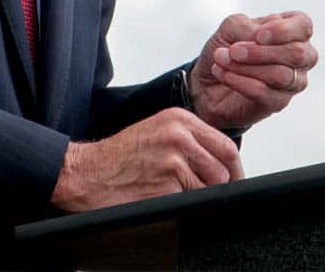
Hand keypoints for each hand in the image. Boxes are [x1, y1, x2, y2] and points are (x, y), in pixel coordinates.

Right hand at [50, 108, 243, 212]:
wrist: (88, 172)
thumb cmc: (121, 157)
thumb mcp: (158, 133)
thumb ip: (190, 141)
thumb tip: (223, 165)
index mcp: (179, 119)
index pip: (226, 146)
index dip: (235, 170)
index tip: (235, 183)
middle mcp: (179, 135)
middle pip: (224, 169)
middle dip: (220, 186)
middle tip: (204, 194)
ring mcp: (174, 159)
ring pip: (211, 188)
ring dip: (199, 197)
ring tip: (173, 193)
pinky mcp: (168, 184)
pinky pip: (192, 202)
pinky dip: (181, 205)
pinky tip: (161, 198)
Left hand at [189, 11, 317, 131]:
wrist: (207, 80)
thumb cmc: (226, 47)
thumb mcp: (231, 27)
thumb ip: (247, 27)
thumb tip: (259, 38)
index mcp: (291, 31)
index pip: (303, 25)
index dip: (283, 30)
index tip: (258, 36)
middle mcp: (299, 57)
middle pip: (298, 54)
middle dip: (262, 52)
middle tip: (233, 51)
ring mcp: (292, 82)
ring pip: (282, 76)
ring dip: (246, 67)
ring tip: (221, 59)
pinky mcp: (278, 103)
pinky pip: (265, 93)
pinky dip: (240, 81)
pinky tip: (222, 73)